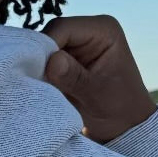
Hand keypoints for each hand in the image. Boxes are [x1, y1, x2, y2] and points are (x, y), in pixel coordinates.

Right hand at [41, 14, 157, 145]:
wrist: (125, 128)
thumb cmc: (119, 111)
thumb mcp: (97, 95)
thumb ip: (74, 78)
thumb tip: (52, 62)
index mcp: (103, 30)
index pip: (63, 28)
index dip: (46, 46)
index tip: (37, 72)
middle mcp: (88, 32)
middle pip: (50, 36)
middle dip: (40, 58)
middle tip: (33, 82)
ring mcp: (77, 46)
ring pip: (44, 50)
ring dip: (39, 69)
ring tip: (38, 88)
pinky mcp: (68, 62)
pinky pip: (45, 63)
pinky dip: (41, 76)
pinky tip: (40, 89)